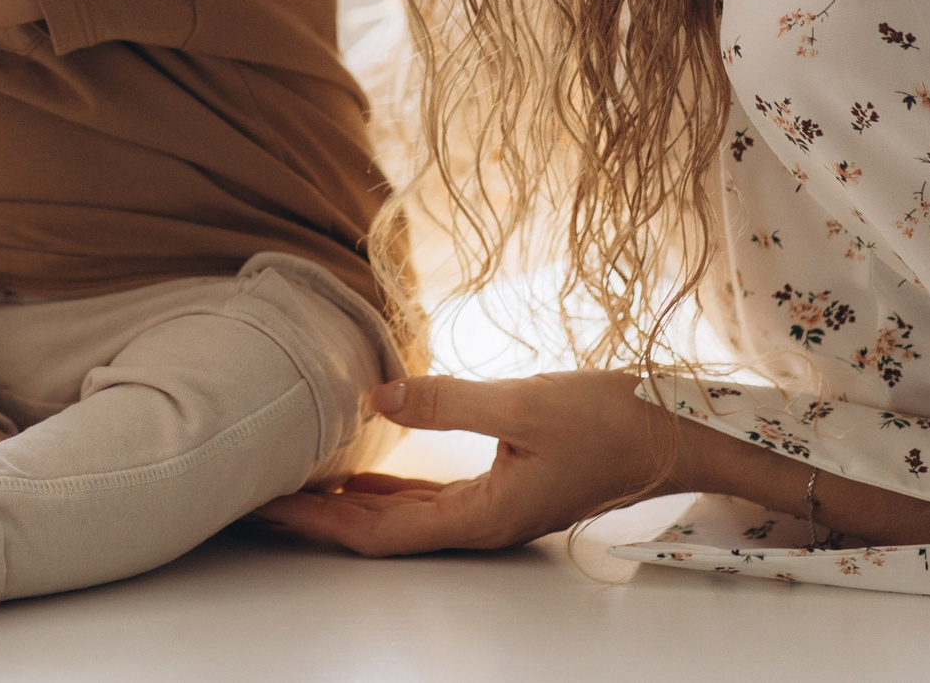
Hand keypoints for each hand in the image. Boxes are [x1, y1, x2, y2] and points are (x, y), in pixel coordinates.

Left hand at [258, 371, 669, 555]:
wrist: (675, 435)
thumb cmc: (613, 421)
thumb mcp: (527, 403)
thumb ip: (448, 402)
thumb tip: (375, 397)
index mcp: (481, 517)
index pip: (376, 532)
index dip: (316, 521)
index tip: (264, 504)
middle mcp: (478, 524)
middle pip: (377, 533)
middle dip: (314, 517)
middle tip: (254, 495)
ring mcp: (489, 510)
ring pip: (398, 518)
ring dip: (343, 506)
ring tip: (289, 485)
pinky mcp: (498, 488)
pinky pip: (423, 499)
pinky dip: (381, 490)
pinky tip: (354, 474)